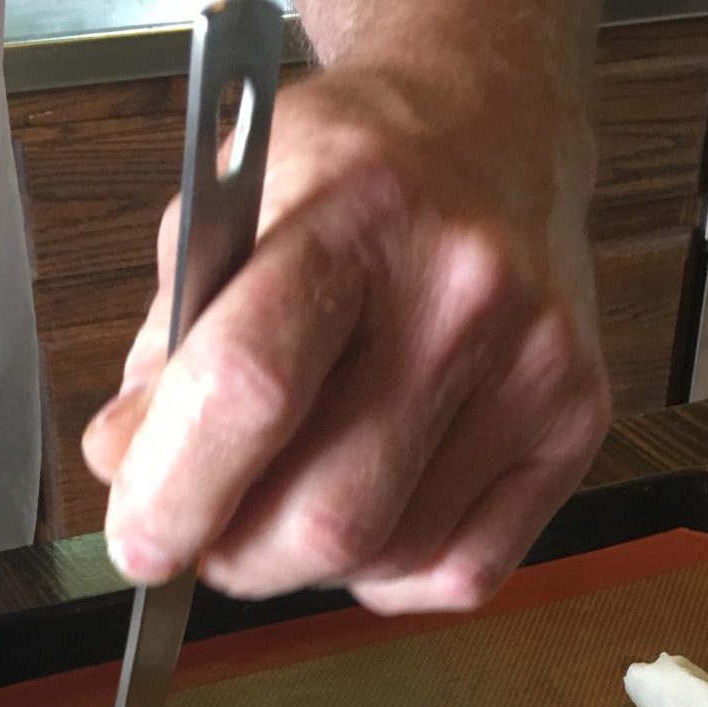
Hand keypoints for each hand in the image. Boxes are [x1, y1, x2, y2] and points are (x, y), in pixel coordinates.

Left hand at [83, 67, 608, 614]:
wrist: (494, 132)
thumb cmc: (351, 179)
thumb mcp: (224, 217)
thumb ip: (165, 349)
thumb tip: (128, 469)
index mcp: (354, 212)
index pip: (250, 385)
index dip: (177, 491)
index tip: (139, 542)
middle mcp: (462, 290)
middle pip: (329, 514)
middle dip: (236, 557)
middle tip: (206, 534)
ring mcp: (535, 365)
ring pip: (386, 558)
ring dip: (306, 566)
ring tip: (288, 499)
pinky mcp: (578, 424)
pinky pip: (460, 573)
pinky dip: (389, 574)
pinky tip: (373, 512)